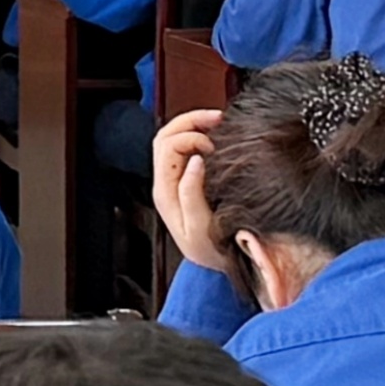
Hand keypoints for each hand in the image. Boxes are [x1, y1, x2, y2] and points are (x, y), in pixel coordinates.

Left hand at [148, 109, 226, 269]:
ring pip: (174, 139)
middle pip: (166, 136)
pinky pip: (186, 150)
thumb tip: (195, 160)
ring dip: (194, 125)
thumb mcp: (200, 228)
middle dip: (190, 120)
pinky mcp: (186, 182)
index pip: (167, 146)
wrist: (213, 267)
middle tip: (218, 118)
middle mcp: (165, 182)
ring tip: (219, 122)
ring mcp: (174, 181)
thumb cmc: (210, 251)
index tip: (214, 145)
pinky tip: (218, 137)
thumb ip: (192, 194)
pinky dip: (200, 136)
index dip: (190, 136)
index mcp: (165, 191)